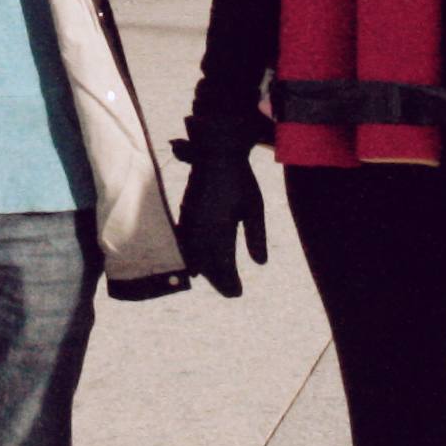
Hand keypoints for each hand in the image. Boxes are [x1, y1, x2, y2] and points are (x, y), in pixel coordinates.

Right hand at [172, 124, 267, 297]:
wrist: (215, 153)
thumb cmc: (240, 179)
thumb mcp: (254, 207)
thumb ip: (256, 236)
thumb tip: (260, 263)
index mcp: (220, 227)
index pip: (223, 265)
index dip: (229, 282)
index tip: (237, 293)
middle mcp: (201, 228)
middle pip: (206, 265)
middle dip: (218, 280)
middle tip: (231, 292)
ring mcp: (190, 221)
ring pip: (194, 255)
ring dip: (206, 270)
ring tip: (218, 280)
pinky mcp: (185, 214)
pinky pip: (185, 244)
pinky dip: (193, 257)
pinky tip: (199, 263)